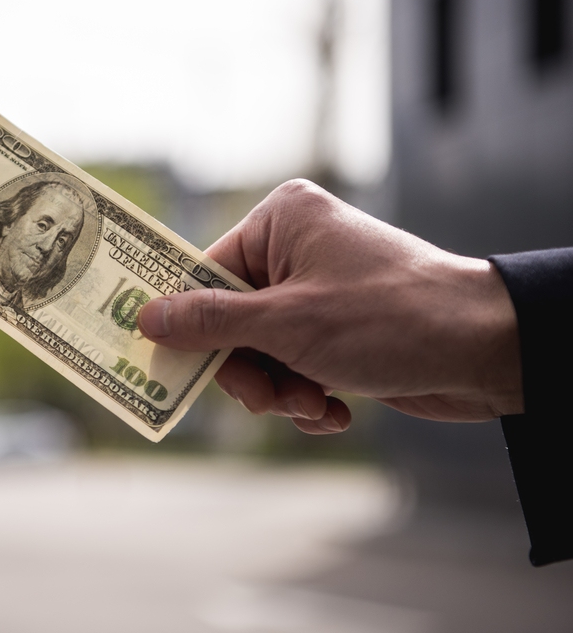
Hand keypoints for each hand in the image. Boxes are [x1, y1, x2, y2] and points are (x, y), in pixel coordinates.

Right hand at [137, 180, 522, 433]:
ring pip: (261, 351)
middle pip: (230, 320)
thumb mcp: (286, 324)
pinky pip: (294, 364)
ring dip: (280, 389)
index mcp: (281, 221)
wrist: (487, 350)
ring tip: (313, 405)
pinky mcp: (338, 328)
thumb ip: (211, 323)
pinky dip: (306, 394)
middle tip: (265, 399)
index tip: (167, 363)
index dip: (188, 323)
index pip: (205, 273)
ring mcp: (318, 290)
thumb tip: (146, 319)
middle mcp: (296, 249)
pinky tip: (333, 411)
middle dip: (248, 370)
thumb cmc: (387, 318)